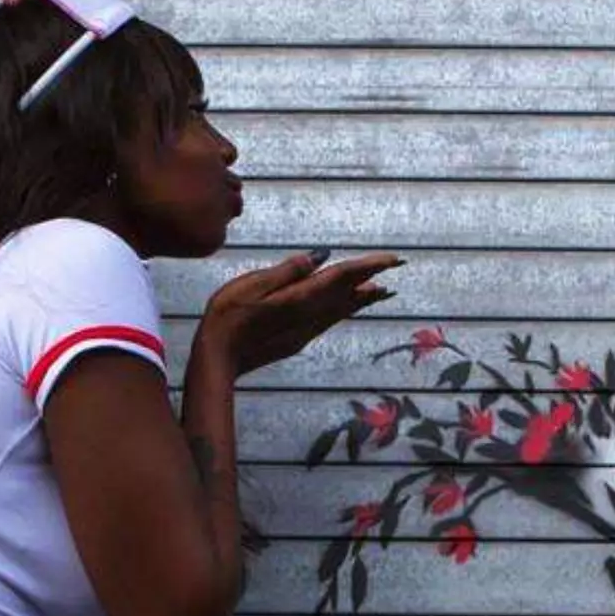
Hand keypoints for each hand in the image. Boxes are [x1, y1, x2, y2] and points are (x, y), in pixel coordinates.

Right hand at [196, 249, 402, 377]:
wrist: (218, 359)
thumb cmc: (227, 317)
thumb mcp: (252, 286)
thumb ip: (288, 272)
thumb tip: (320, 257)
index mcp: (300, 299)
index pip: (342, 277)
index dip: (368, 266)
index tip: (392, 259)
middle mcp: (309, 316)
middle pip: (347, 295)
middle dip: (372, 280)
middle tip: (396, 268)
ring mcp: (305, 331)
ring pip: (341, 310)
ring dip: (362, 298)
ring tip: (380, 290)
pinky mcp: (297, 340)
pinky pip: (330, 319)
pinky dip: (345, 309)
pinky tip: (347, 307)